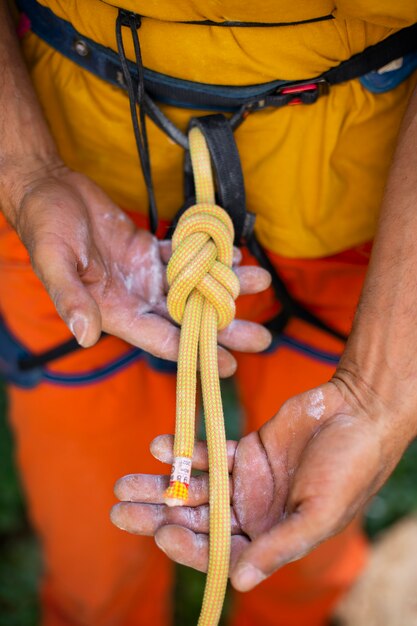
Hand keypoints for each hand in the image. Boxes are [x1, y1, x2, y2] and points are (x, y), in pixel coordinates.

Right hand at [4, 160, 270, 373]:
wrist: (49, 191)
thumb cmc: (45, 227)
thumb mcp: (54, 261)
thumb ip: (70, 297)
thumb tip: (85, 335)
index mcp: (115, 311)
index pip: (162, 339)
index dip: (196, 351)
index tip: (230, 365)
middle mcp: (136, 298)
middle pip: (188, 318)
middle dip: (225, 327)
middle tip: (262, 337)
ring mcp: (145, 274)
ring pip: (194, 287)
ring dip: (225, 285)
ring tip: (260, 281)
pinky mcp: (149, 251)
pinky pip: (185, 257)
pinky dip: (208, 256)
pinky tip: (233, 254)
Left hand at [111, 377, 414, 589]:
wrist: (358, 411)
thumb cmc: (350, 466)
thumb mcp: (319, 513)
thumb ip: (280, 546)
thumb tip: (240, 583)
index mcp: (272, 537)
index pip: (220, 552)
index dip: (189, 547)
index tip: (161, 533)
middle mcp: (254, 513)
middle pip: (197, 520)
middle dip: (158, 516)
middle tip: (119, 512)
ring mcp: (246, 482)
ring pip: (195, 487)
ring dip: (161, 485)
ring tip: (125, 483)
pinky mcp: (245, 450)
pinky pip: (209, 453)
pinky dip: (185, 451)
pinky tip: (160, 445)